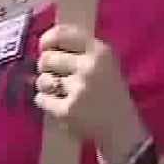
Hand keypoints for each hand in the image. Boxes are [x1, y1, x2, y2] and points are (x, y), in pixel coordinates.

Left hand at [34, 23, 147, 162]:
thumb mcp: (102, 63)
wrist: (122, 130)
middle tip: (59, 77)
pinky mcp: (68, 111)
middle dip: (47, 68)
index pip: (61, 34)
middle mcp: (90, 68)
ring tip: (62, 92)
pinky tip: (62, 106)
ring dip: (47, 86)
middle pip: (46, 58)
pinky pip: (41, 99)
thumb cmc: (107, 92)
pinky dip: (47, 103)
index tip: (46, 48)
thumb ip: (77, 49)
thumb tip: (43, 42)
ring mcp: (79, 90)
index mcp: (100, 52)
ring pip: (42, 79)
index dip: (47, 40)